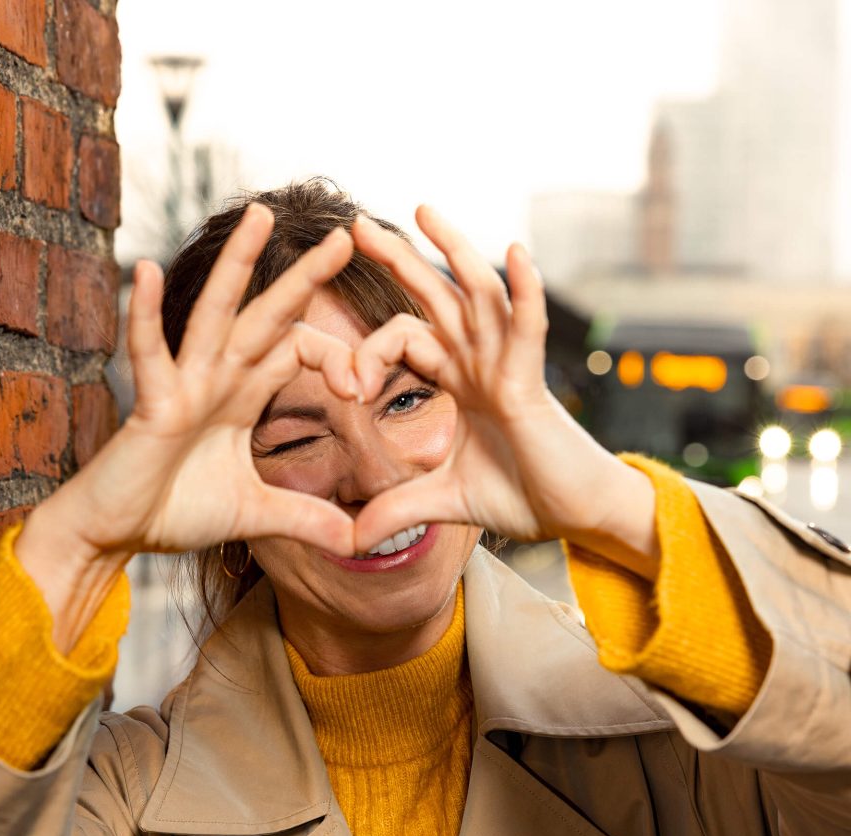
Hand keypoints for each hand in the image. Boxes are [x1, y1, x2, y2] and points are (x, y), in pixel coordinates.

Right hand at [17, 204, 359, 649]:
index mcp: (243, 395)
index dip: (337, 359)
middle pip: (269, 316)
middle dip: (306, 277)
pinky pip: (149, 354)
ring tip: (260, 215)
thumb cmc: (175, 510)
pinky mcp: (151, 407)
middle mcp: (216, 379)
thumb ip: (306, 520)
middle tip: (347, 234)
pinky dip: (146, 316)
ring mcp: (183, 386)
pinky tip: (148, 272)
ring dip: (237, 265)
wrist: (117, 533)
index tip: (366, 388)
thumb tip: (357, 542)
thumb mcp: (257, 516)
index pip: (298, 351)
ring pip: (216, 315)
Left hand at [350, 208, 658, 575]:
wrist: (574, 515)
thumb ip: (396, 509)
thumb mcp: (443, 502)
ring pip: (477, 296)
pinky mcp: (532, 383)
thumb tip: (348, 540)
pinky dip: (526, 291)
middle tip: (356, 226)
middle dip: (399, 261)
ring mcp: (507, 367)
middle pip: (434, 299)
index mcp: (459, 381)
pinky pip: (530, 328)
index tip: (346, 389)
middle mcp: (480, 363)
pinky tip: (515, 252)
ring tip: (423, 210)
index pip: (405, 341)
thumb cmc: (522, 496)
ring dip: (453, 251)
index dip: (368, 354)